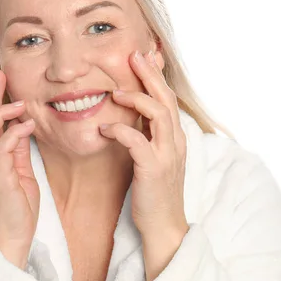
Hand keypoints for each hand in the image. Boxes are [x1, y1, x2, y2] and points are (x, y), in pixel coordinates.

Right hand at [0, 68, 39, 268]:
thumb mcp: (19, 173)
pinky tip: (28, 125)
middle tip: (0, 74)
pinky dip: (14, 135)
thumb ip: (17, 151)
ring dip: (1, 114)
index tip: (1, 79)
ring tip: (19, 102)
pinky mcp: (0, 182)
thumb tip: (23, 127)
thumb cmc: (16, 209)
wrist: (11, 240)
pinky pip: (2, 152)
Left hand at [99, 50, 188, 238]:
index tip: (144, 56)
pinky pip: (138, 142)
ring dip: (137, 99)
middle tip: (134, 55)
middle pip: (166, 98)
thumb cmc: (155, 190)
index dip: (156, 76)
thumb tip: (134, 114)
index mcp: (174, 136)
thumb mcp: (154, 156)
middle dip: (150, 75)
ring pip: (159, 114)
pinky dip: (121, 131)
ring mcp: (167, 154)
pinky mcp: (153, 169)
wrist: (164, 225)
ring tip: (115, 92)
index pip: (168, 98)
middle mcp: (175, 141)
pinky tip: (105, 128)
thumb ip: (148, 134)